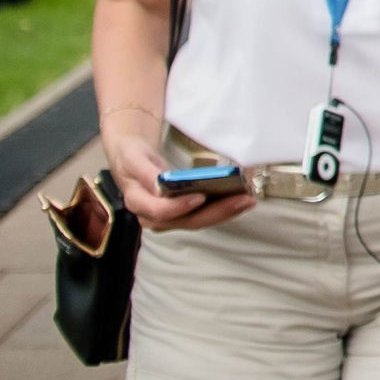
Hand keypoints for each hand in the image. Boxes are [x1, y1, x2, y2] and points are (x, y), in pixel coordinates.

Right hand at [102, 125, 253, 233]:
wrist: (131, 160)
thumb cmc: (132, 158)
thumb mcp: (133, 159)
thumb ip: (145, 173)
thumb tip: (158, 186)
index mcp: (138, 203)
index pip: (160, 211)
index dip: (180, 207)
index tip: (200, 196)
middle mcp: (153, 217)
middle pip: (188, 220)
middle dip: (217, 212)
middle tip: (242, 200)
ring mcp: (169, 218)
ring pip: (199, 221)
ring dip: (225, 212)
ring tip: (247, 200)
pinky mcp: (181, 215)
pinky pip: (203, 215)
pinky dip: (222, 209)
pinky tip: (240, 201)